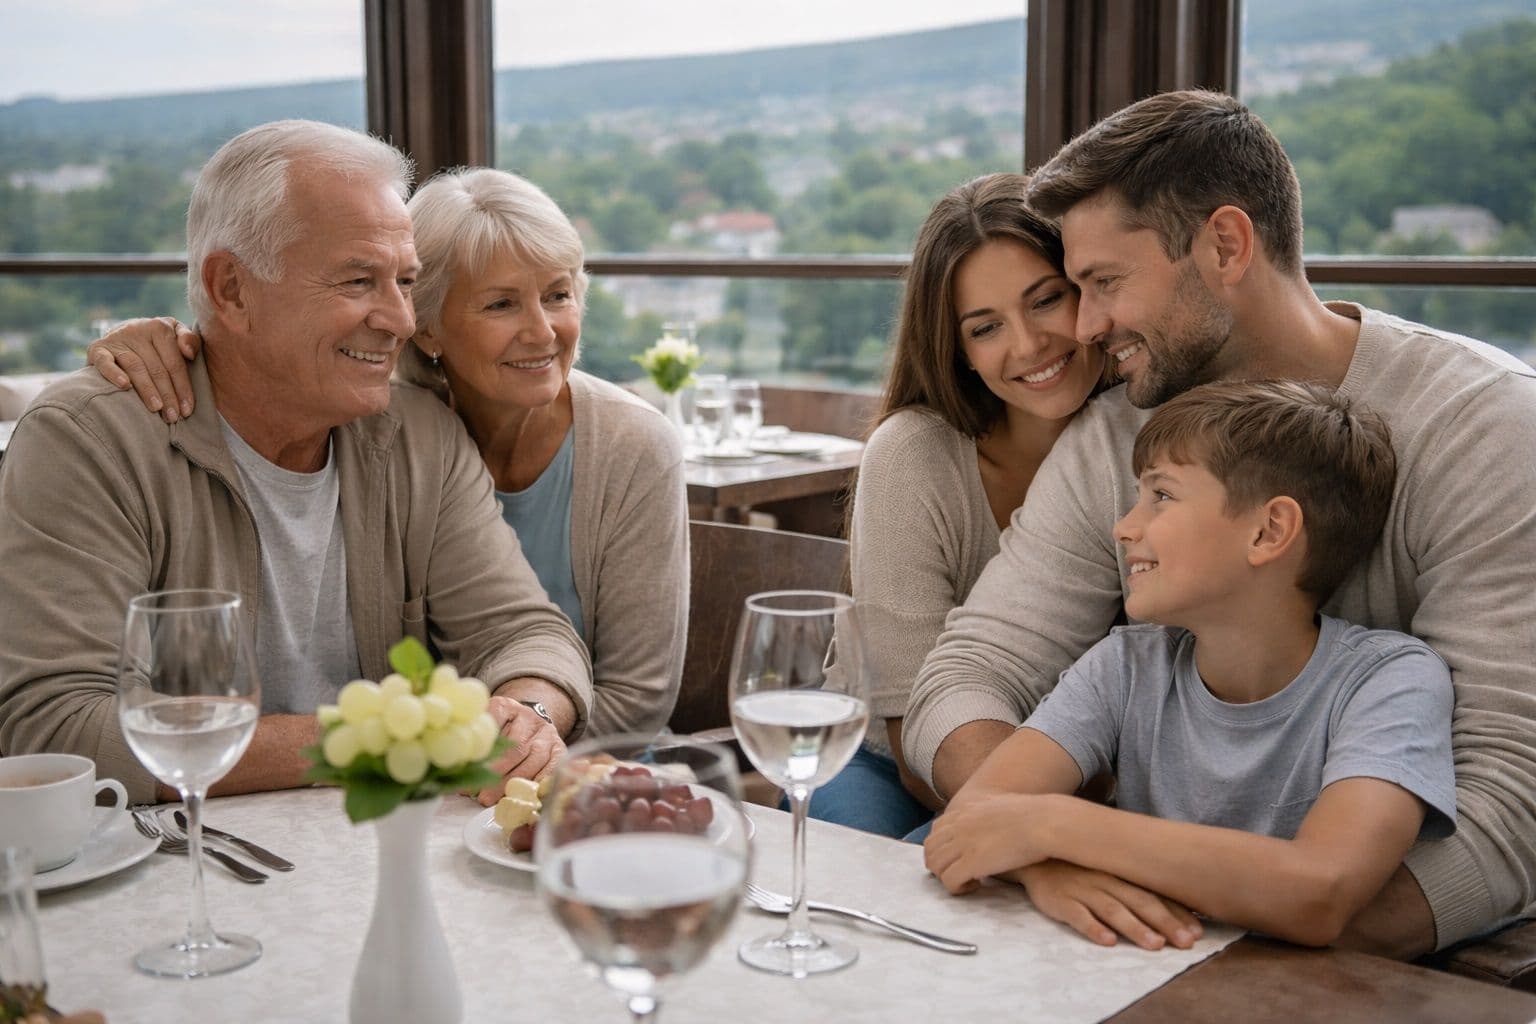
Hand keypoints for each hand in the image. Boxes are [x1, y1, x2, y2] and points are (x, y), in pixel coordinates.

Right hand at [86, 316, 201, 422]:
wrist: (122, 332)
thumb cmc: (157, 342)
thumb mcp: (176, 335)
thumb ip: (190, 340)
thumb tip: (189, 353)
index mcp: (160, 328)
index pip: (175, 363)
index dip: (182, 387)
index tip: (187, 410)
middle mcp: (138, 330)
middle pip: (157, 367)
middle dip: (167, 394)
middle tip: (172, 416)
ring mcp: (117, 339)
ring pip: (135, 366)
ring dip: (147, 389)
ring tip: (156, 408)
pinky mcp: (97, 348)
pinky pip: (104, 361)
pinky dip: (113, 373)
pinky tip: (125, 386)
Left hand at [475, 696, 565, 804]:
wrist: (530, 722)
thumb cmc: (502, 731)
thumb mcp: (486, 729)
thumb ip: (476, 747)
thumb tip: (462, 779)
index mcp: (505, 707)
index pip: (494, 722)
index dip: (483, 748)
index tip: (471, 768)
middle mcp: (529, 717)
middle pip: (516, 747)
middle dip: (498, 774)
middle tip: (482, 795)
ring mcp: (547, 732)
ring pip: (535, 758)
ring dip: (515, 782)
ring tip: (497, 799)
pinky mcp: (560, 748)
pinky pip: (552, 767)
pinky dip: (538, 783)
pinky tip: (525, 797)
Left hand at [923, 792, 1047, 893]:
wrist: (1043, 822)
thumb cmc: (1033, 815)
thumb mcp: (1002, 803)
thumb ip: (989, 807)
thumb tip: (993, 809)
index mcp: (965, 811)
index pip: (936, 831)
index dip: (942, 848)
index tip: (958, 858)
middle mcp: (958, 825)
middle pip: (930, 849)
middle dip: (941, 865)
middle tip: (960, 874)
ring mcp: (962, 843)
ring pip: (935, 866)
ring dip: (947, 877)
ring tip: (969, 881)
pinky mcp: (971, 863)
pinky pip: (948, 881)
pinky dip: (957, 888)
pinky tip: (976, 886)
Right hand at [1013, 860, 1202, 950]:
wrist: (1034, 854)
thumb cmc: (1077, 866)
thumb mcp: (1106, 869)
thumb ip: (1132, 885)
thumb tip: (1170, 904)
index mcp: (1120, 875)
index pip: (1154, 894)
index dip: (1177, 913)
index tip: (1198, 932)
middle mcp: (1106, 881)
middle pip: (1140, 902)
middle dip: (1165, 923)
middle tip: (1186, 943)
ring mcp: (1083, 890)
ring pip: (1113, 910)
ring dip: (1135, 928)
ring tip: (1154, 945)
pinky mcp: (1060, 900)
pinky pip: (1078, 915)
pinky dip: (1093, 928)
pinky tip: (1107, 941)